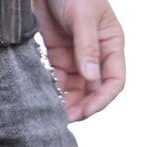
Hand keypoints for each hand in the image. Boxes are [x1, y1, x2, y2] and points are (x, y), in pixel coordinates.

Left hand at [32, 0, 124, 121]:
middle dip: (81, 106)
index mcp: (110, 45)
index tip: (87, 111)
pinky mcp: (56, 60)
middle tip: (64, 118)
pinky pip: (57, 83)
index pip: (113, 81)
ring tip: (53, 113)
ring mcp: (75, 59)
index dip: (102, 99)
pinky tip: (45, 100)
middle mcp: (95, 56)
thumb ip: (88, 48)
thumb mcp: (83, 17)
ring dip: (66, 104)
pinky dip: (53, 93)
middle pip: (93, 92)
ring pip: (74, 91)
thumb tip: (91, 78)